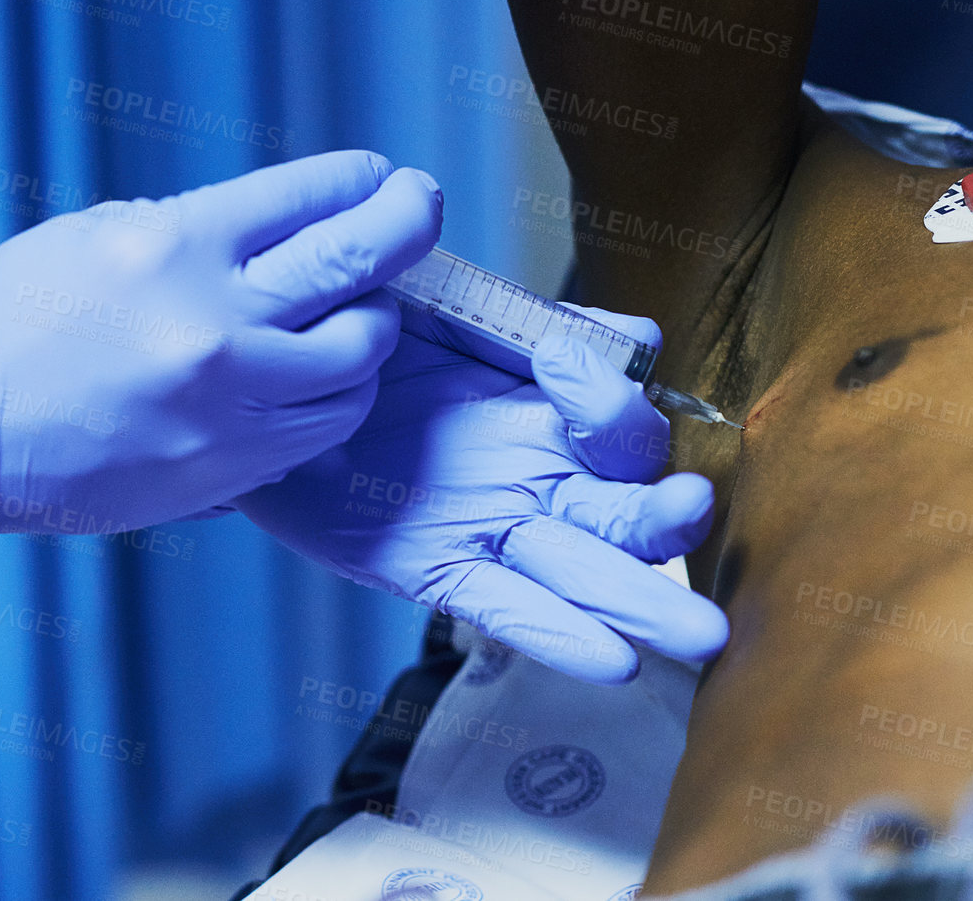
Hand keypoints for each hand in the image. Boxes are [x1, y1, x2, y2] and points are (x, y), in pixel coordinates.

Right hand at [0, 150, 442, 574]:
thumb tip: (302, 227)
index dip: (361, 182)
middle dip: (408, 224)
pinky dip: (340, 392)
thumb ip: (208, 232)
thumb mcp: (104, 236)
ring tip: (359, 310)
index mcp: (175, 245)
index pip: (309, 196)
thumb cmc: (20, 320)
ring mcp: (227, 402)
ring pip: (361, 357)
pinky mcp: (230, 467)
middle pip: (359, 264)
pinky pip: (325, 424)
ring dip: (374, 325)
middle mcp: (212, 321)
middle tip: (421, 207)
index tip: (380, 177)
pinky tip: (326, 373)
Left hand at [233, 303, 728, 683]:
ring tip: (699, 634)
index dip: (607, 398)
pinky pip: (506, 610)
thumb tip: (629, 328)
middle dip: (670, 521)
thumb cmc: (373, 340)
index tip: (559, 363)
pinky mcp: (438, 572)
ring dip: (642, 600)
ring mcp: (495, 529)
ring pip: (588, 572)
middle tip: (692, 511)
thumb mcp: (450, 309)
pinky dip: (557, 636)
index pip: (620, 422)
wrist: (273, 380)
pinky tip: (612, 663)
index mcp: (551, 410)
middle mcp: (539, 476)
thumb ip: (525, 320)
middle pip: (629, 511)